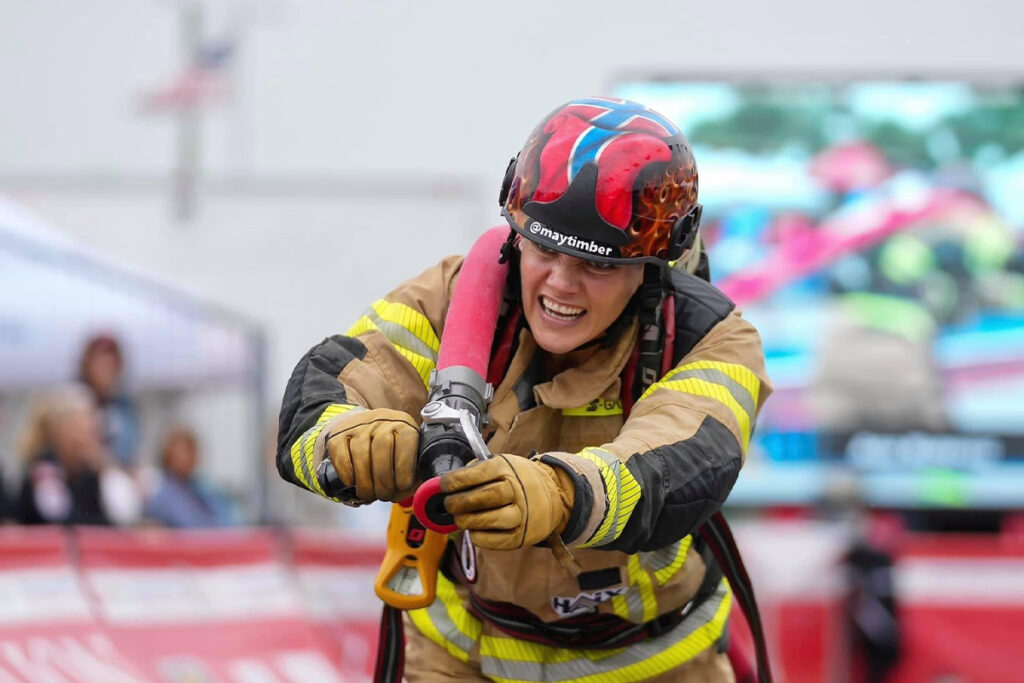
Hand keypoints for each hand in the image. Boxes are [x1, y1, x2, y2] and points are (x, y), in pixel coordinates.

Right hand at [325, 408, 418, 502]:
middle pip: (382, 447)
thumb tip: (418, 491)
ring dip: (365, 481)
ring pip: (361, 453)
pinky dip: (347, 473)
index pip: (406, 441)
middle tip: (384, 495)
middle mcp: (381, 420)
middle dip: (383, 479)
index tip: (402, 486)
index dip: (404, 468)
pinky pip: (341, 455)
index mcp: (404, 424)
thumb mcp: (407, 455)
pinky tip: (353, 483)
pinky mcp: (337, 434)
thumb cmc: (390, 451)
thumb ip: (416, 473)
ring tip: (369, 494)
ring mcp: (357, 425)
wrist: (360, 429)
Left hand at [440, 454, 574, 549]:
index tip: (443, 485)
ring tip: (460, 519)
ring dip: (467, 521)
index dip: (455, 481)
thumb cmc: (516, 479)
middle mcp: (517, 490)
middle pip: (482, 497)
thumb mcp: (501, 465)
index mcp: (507, 468)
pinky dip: (478, 536)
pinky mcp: (522, 536)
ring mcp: (522, 514)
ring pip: (489, 520)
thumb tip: (443, 487)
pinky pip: (494, 540)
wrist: (551, 495)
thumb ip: (474, 472)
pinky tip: (473, 530)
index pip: (477, 474)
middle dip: (458, 502)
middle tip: (449, 505)